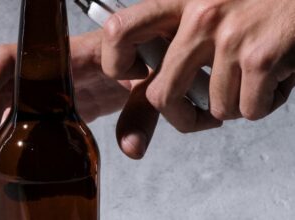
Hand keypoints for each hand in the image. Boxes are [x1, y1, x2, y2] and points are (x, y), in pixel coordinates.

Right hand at [0, 30, 132, 178]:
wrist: (147, 62)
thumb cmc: (144, 58)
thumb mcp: (142, 79)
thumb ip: (139, 110)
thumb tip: (130, 149)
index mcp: (60, 55)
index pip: (8, 60)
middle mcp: (46, 71)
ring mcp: (49, 90)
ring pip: (6, 109)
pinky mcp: (56, 107)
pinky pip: (23, 120)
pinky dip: (10, 139)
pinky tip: (6, 159)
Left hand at [101, 0, 294, 149]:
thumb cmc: (257, 2)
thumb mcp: (208, 7)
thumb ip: (176, 44)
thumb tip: (144, 87)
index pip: (119, 31)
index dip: (118, 63)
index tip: (138, 72)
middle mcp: (199, 17)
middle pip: (160, 95)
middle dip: (180, 115)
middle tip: (197, 108)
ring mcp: (229, 37)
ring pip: (215, 109)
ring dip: (234, 103)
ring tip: (251, 76)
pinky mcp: (261, 58)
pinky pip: (249, 111)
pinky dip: (262, 104)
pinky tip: (273, 77)